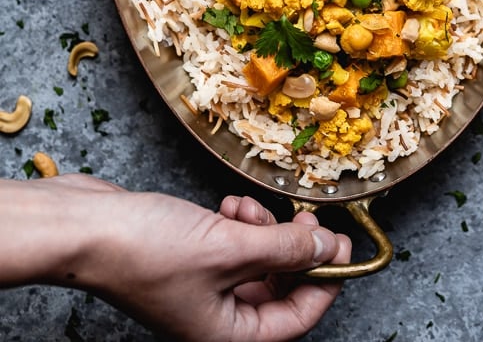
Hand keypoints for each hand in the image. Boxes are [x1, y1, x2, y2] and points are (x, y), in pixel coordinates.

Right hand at [1, 173, 349, 341]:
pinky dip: (237, 224)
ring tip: (248, 210)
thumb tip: (330, 249)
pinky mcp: (188, 258)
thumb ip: (286, 250)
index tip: (342, 246)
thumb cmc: (145, 250)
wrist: (87, 226)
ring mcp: (200, 287)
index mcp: (226, 334)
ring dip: (262, 232)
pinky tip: (227, 207)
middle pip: (277, 289)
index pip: (296, 319)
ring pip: (255, 262)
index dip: (325, 282)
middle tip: (305, 220)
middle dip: (293, 252)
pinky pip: (230, 245)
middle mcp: (214, 317)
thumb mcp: (230, 247)